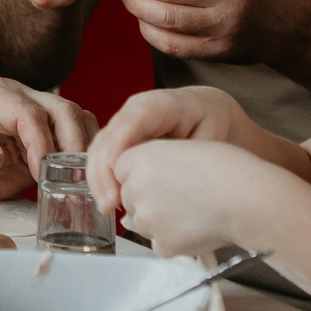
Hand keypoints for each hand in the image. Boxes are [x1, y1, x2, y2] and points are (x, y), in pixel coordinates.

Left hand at [0, 77, 94, 199]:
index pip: (25, 111)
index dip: (39, 138)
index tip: (41, 168)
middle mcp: (16, 100)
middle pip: (59, 108)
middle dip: (72, 140)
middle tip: (75, 174)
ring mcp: (34, 119)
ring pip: (75, 119)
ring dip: (84, 146)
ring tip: (83, 177)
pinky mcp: (44, 142)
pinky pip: (75, 139)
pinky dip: (84, 155)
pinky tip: (82, 177)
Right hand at [84, 86, 252, 212]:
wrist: (210, 113)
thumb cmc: (212, 121)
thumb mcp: (211, 136)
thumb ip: (188, 156)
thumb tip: (169, 182)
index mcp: (158, 104)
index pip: (132, 121)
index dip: (119, 144)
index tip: (113, 169)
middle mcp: (134, 111)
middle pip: (108, 138)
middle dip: (103, 170)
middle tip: (109, 202)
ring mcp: (125, 125)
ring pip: (99, 149)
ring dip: (98, 179)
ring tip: (107, 207)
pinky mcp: (121, 141)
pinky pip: (104, 158)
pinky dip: (103, 180)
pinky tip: (110, 202)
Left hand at [109, 138, 263, 260]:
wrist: (246, 198)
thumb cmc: (224, 169)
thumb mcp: (181, 150)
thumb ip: (150, 165)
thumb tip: (129, 193)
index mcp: (138, 158)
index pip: (122, 170)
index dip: (145, 174)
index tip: (165, 178)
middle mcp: (135, 188)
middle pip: (129, 198)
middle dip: (148, 199)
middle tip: (182, 196)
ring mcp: (147, 219)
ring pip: (141, 222)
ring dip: (158, 220)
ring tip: (191, 210)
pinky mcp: (161, 244)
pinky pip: (158, 243)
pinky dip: (173, 239)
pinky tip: (195, 226)